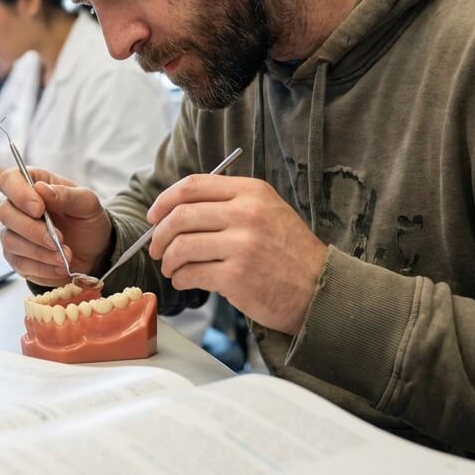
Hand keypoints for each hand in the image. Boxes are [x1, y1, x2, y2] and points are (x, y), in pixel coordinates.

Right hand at [0, 167, 112, 285]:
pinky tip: (60, 266)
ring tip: (65, 256)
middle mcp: (15, 207)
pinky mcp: (16, 257)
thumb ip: (67, 194)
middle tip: (59, 239)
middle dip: (33, 229)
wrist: (92, 249)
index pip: (9, 181)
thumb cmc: (86, 219)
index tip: (39, 209)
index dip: (19, 194)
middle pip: (6, 214)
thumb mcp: (87, 204)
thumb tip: (42, 189)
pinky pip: (19, 263)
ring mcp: (12, 233)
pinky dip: (42, 267)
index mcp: (30, 184)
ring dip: (40, 251)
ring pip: (10, 241)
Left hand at [147, 175, 326, 334]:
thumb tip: (178, 209)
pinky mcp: (236, 276)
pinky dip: (181, 278)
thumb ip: (230, 204)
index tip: (154, 216)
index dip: (165, 200)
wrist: (319, 288)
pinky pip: (191, 273)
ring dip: (169, 260)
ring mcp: (242, 245)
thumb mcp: (268, 211)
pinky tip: (185, 280)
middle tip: (157, 248)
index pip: (194, 185)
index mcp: (252, 192)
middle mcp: (246, 213)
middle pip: (181, 215)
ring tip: (172, 268)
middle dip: (160, 235)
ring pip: (182, 246)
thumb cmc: (289, 253)